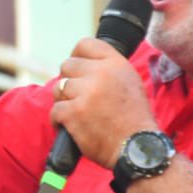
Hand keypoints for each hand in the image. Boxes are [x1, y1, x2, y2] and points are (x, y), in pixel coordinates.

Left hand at [50, 38, 155, 169]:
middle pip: (67, 66)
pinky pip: (54, 110)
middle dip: (69, 81)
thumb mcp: (130, 83)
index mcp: (116, 64)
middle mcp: (101, 74)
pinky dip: (57, 120)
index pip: (85, 44)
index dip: (77, 55)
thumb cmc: (134, 120)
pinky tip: (67, 126)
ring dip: (62, 101)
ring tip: (75, 113)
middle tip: (77, 97)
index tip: (76, 68)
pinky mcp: (74, 112)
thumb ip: (109, 70)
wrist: (138, 148)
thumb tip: (84, 64)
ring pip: (58, 88)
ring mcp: (86, 93)